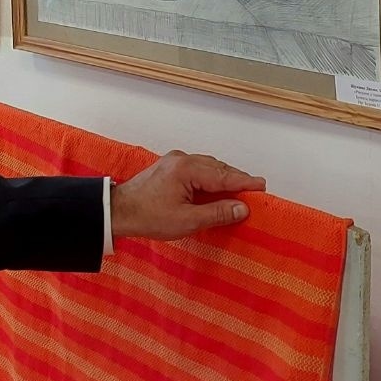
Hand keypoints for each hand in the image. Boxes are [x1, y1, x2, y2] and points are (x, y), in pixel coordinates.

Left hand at [110, 150, 266, 240]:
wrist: (118, 211)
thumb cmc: (149, 217)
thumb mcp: (186, 221)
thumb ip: (217, 213)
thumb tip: (242, 208)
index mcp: (187, 169)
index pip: (224, 176)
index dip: (245, 182)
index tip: (262, 186)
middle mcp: (182, 159)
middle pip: (218, 168)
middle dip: (237, 179)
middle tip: (255, 189)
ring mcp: (175, 161)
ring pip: (208, 166)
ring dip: (224, 177)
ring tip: (239, 190)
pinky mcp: (170, 167)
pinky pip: (198, 168)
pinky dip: (211, 177)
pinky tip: (216, 187)